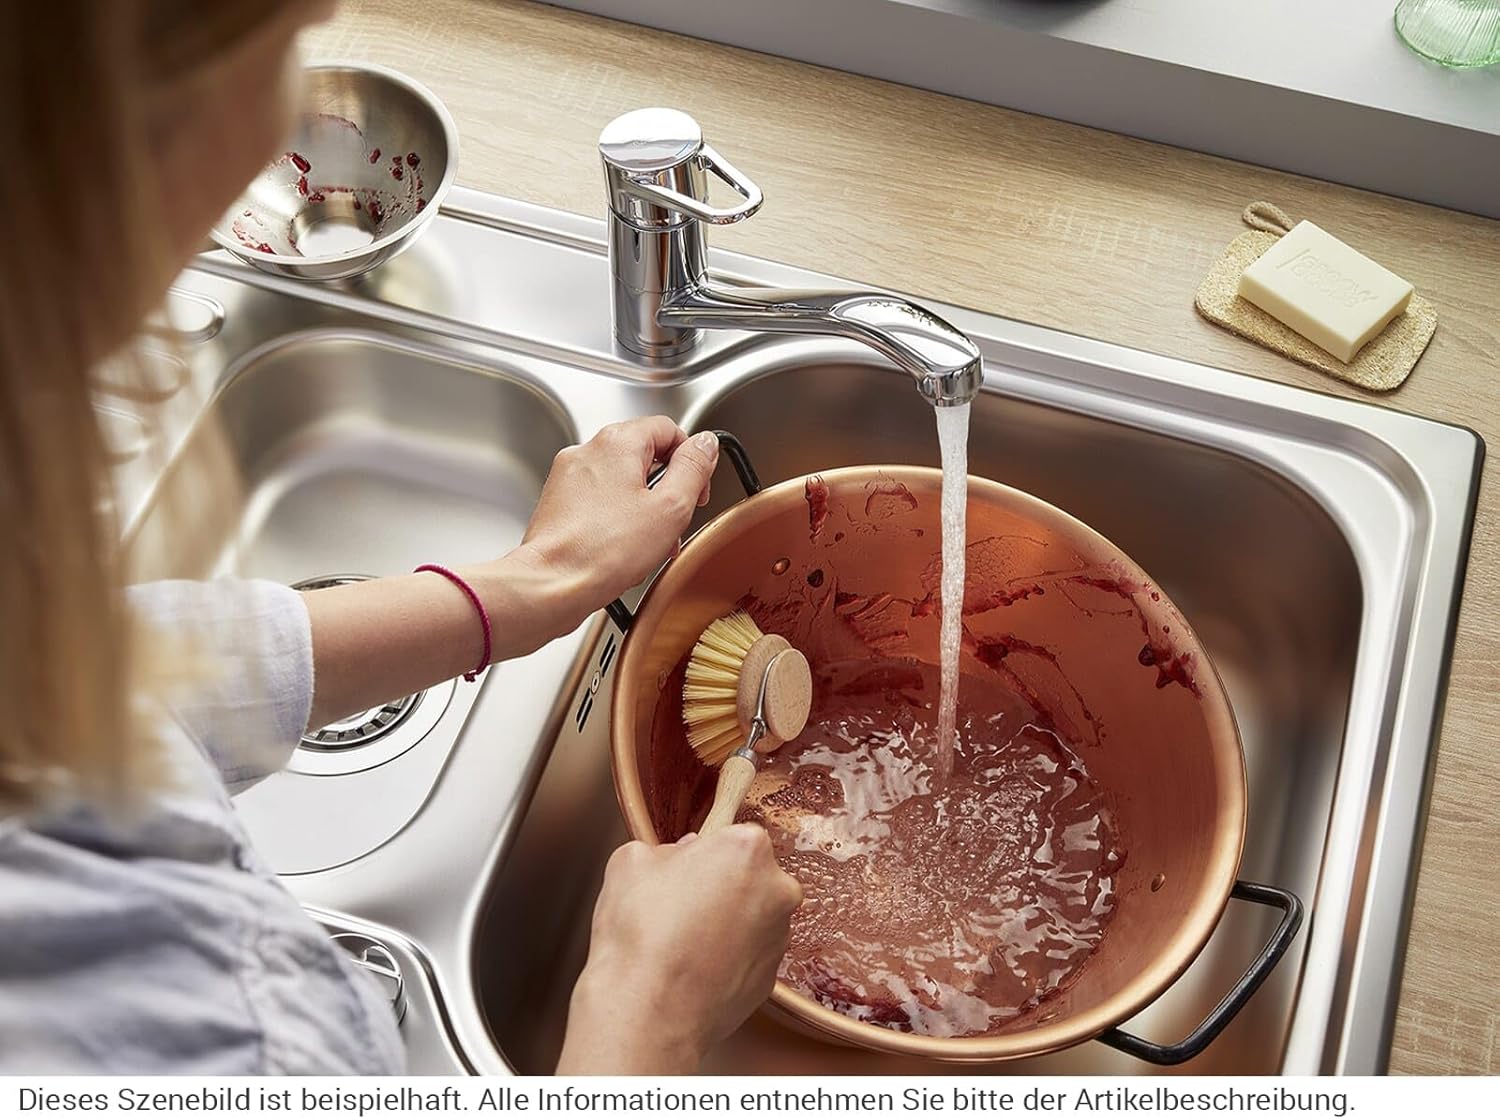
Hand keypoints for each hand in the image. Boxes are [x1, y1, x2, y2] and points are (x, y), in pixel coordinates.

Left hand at [516, 418, 718, 631]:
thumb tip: (705, 444)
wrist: (552, 584)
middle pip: (643, 456)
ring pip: (620, 482)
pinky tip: (624, 549)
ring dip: (643, 508)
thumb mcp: (670, 507)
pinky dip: (617, 519)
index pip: (668, 429)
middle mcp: (587, 451)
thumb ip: (693, 469)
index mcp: (617, 442)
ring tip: (651, 543)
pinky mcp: (558, 504)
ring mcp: (568, 478)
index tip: (697, 487)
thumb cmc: (603, 551)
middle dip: (665, 489)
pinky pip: (599, 501)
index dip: (691, 458)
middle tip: (676, 520)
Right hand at [556, 826, 802, 1073]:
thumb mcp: (631, 861)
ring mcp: (778, 937)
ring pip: (752, 917)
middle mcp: (778, 890)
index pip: (732, 836)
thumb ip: (663, 848)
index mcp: (749, 849)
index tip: (685, 869)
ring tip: (682, 942)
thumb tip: (678, 856)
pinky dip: (728, 959)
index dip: (703, 854)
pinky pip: (749, 956)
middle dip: (721, 886)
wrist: (647, 1011)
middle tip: (681, 905)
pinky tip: (694, 969)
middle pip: (749, 876)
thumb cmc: (641, 933)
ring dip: (726, 923)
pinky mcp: (772, 979)